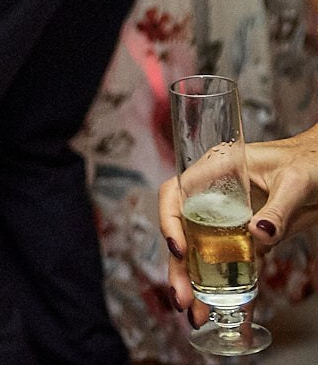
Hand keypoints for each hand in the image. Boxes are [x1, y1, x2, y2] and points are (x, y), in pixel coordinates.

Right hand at [159, 129, 317, 324]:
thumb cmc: (310, 161)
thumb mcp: (296, 181)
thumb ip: (278, 208)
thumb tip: (259, 234)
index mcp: (214, 171)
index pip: (175, 194)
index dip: (169, 222)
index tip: (180, 251)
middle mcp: (214, 197)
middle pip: (184, 233)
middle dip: (180, 268)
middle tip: (183, 297)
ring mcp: (230, 219)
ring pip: (204, 254)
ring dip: (199, 285)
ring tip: (196, 313)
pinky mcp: (249, 239)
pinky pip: (236, 266)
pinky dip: (234, 289)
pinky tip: (233, 311)